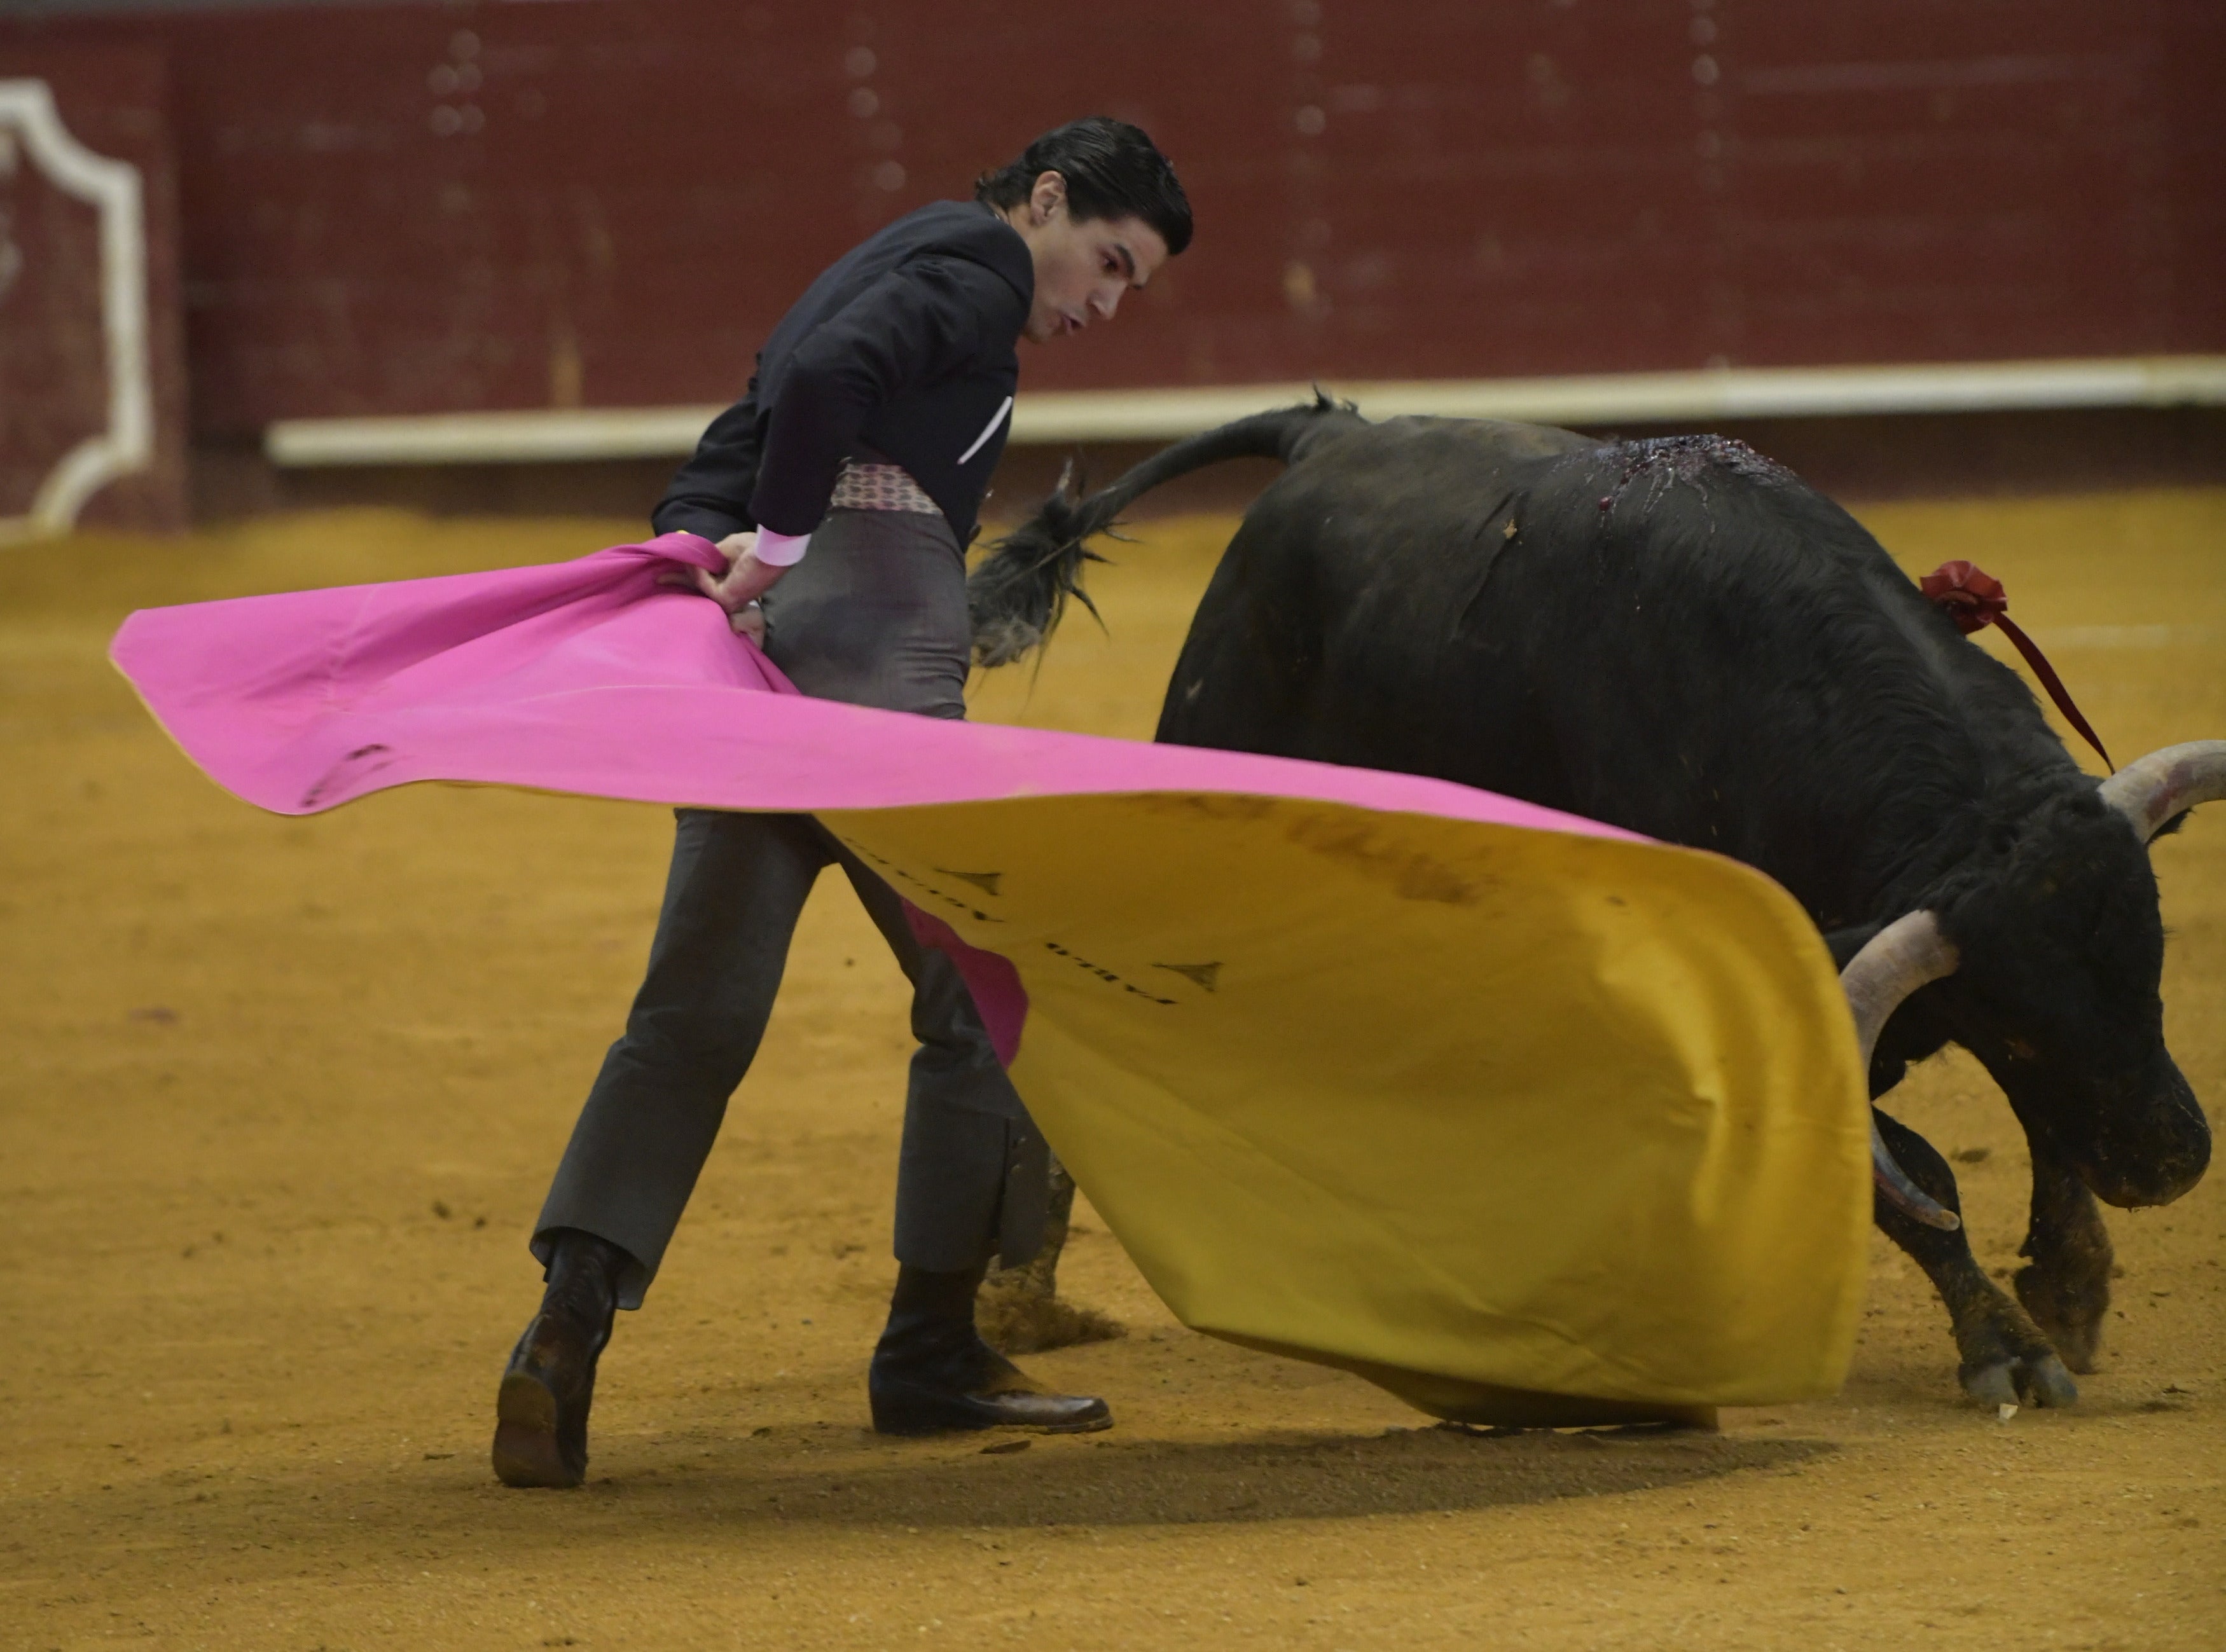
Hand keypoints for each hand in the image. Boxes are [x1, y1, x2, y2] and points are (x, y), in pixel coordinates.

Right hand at [659, 530, 783, 645]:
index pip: (705, 583)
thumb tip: (695, 558)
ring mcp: (728, 600)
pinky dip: (698, 572)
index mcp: (731, 584)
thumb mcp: (725, 550)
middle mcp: (729, 596)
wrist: (768, 551)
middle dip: (678, 581)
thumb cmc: (753, 548)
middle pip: (698, 590)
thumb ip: (710, 557)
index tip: (670, 569)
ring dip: (689, 571)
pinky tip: (696, 562)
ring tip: (685, 558)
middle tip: (657, 577)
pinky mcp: (726, 599)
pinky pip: (704, 585)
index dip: (687, 575)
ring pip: (699, 587)